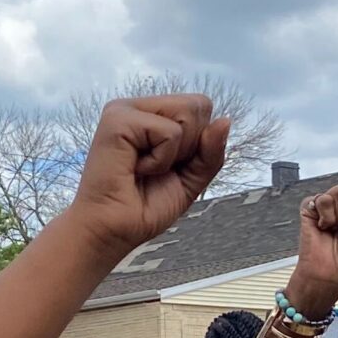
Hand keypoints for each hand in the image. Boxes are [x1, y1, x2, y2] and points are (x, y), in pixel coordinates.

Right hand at [66, 95, 229, 256]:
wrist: (113, 232)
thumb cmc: (142, 208)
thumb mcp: (190, 179)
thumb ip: (210, 152)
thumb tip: (225, 121)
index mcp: (152, 115)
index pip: (200, 107)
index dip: (198, 143)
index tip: (168, 167)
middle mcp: (138, 108)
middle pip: (199, 105)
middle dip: (190, 146)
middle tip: (156, 168)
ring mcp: (125, 110)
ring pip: (188, 114)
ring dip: (174, 154)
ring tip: (144, 168)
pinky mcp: (117, 120)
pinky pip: (169, 133)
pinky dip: (160, 160)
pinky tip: (135, 168)